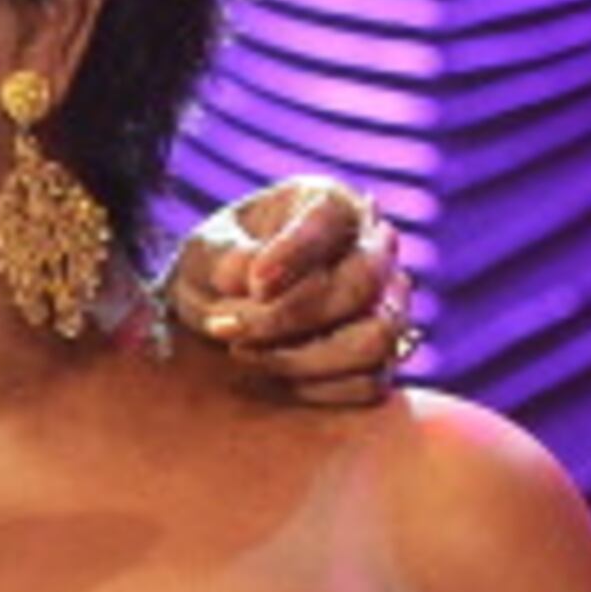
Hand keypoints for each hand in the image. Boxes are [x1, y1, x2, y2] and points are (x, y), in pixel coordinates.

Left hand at [160, 175, 412, 405]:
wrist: (218, 312)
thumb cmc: (216, 268)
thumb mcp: (203, 252)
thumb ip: (224, 257)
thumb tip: (251, 279)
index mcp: (331, 203)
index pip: (333, 219)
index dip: (296, 253)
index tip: (254, 284)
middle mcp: (372, 249)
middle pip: (362, 284)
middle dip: (288, 315)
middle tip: (227, 327)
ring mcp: (387, 304)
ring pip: (377, 338)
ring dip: (304, 357)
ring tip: (244, 353)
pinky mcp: (381, 357)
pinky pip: (370, 383)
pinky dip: (317, 388)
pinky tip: (274, 377)